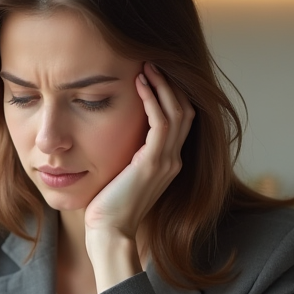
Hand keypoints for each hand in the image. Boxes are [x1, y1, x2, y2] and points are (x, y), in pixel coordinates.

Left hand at [83, 62, 194, 287]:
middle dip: (171, 83)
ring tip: (147, 66)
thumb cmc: (107, 207)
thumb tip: (112, 135)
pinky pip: (160, 123)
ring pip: (177, 112)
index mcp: (167, 162)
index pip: (181, 119)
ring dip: (162, 86)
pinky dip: (152, 100)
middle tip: (153, 60)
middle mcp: (172, 160)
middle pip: (185, 110)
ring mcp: (165, 162)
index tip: (153, 73)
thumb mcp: (121, 174)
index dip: (171, 93)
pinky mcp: (152, 164)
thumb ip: (126, 155)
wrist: (109, 233)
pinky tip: (139, 84)